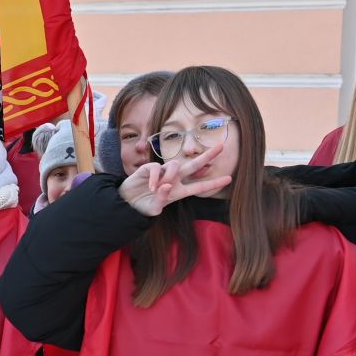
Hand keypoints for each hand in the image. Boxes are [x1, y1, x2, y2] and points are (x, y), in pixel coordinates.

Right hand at [118, 142, 232, 216]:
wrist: (126, 202)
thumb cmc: (143, 206)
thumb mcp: (154, 209)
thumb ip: (162, 200)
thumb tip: (166, 186)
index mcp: (179, 191)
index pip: (199, 187)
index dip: (213, 183)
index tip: (229, 179)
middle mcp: (173, 179)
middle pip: (193, 165)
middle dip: (207, 156)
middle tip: (221, 147)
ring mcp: (162, 172)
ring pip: (175, 165)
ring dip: (170, 175)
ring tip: (161, 188)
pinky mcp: (150, 168)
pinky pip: (157, 168)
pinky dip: (156, 177)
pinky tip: (152, 187)